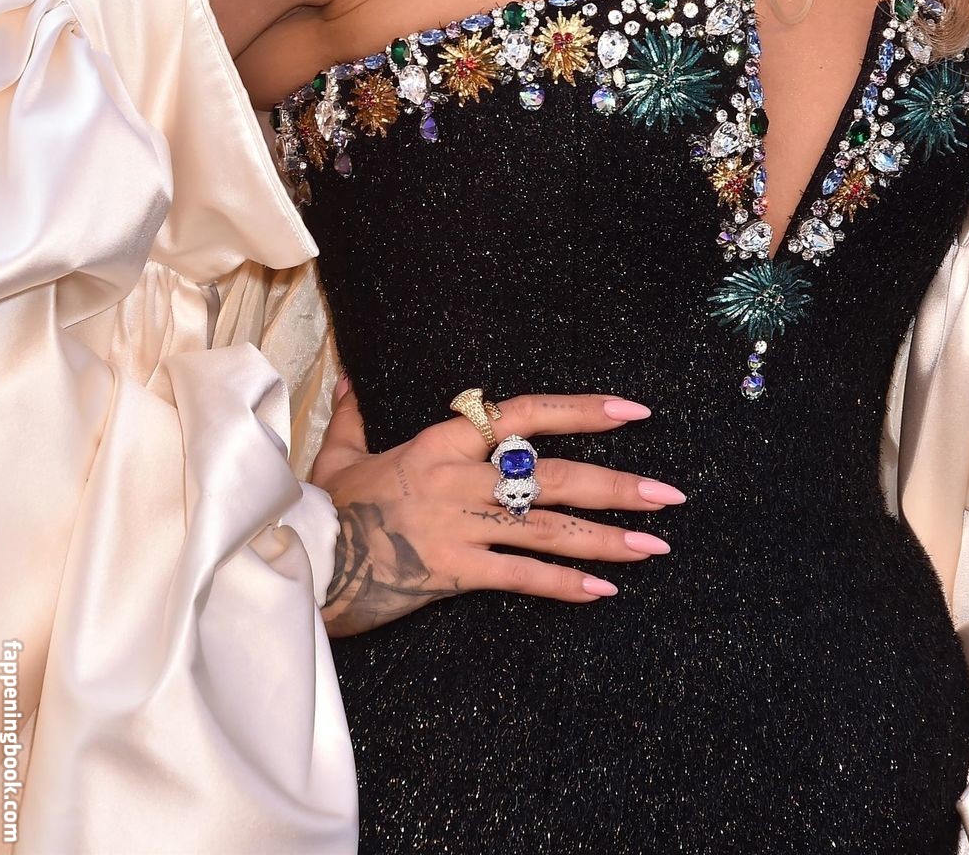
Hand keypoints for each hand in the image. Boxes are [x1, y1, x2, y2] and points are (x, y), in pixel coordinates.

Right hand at [310, 376, 685, 637]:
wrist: (299, 558)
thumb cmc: (322, 505)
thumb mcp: (339, 451)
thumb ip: (354, 415)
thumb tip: (348, 377)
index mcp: (443, 440)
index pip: (526, 413)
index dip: (583, 409)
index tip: (633, 411)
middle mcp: (460, 476)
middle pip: (553, 474)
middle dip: (617, 485)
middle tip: (669, 494)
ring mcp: (459, 523)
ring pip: (547, 526)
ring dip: (607, 537)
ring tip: (656, 546)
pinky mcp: (452, 570)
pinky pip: (519, 576)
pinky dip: (563, 584)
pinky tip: (603, 591)